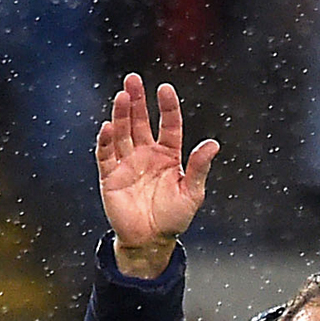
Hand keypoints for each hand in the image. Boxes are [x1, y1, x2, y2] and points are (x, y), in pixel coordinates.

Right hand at [96, 73, 217, 278]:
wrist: (150, 241)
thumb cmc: (173, 218)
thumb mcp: (192, 193)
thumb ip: (199, 167)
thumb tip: (213, 144)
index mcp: (168, 155)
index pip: (168, 125)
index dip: (167, 107)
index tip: (164, 89)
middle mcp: (146, 154)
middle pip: (140, 121)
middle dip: (136, 101)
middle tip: (133, 79)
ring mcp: (127, 163)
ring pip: (122, 132)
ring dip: (121, 114)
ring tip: (122, 96)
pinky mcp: (110, 176)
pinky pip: (106, 154)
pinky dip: (106, 141)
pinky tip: (108, 126)